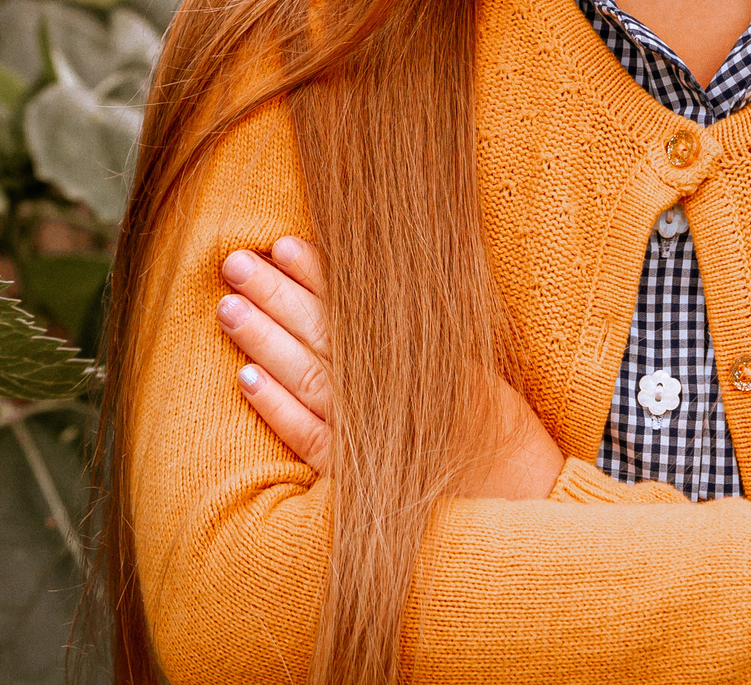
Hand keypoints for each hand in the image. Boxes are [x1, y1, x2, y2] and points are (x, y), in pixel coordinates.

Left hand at [216, 236, 564, 499]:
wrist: (523, 505)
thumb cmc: (492, 430)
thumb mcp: (473, 367)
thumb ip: (428, 332)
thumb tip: (374, 282)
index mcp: (427, 354)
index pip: (359, 305)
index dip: (319, 273)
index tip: (282, 244)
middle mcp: (398, 389)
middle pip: (324, 334)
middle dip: (276, 295)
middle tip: (234, 264)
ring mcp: (376, 434)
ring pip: (309, 378)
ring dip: (265, 340)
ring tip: (227, 307)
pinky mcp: (361, 478)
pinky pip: (310, 439)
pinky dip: (277, 408)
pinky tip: (246, 379)